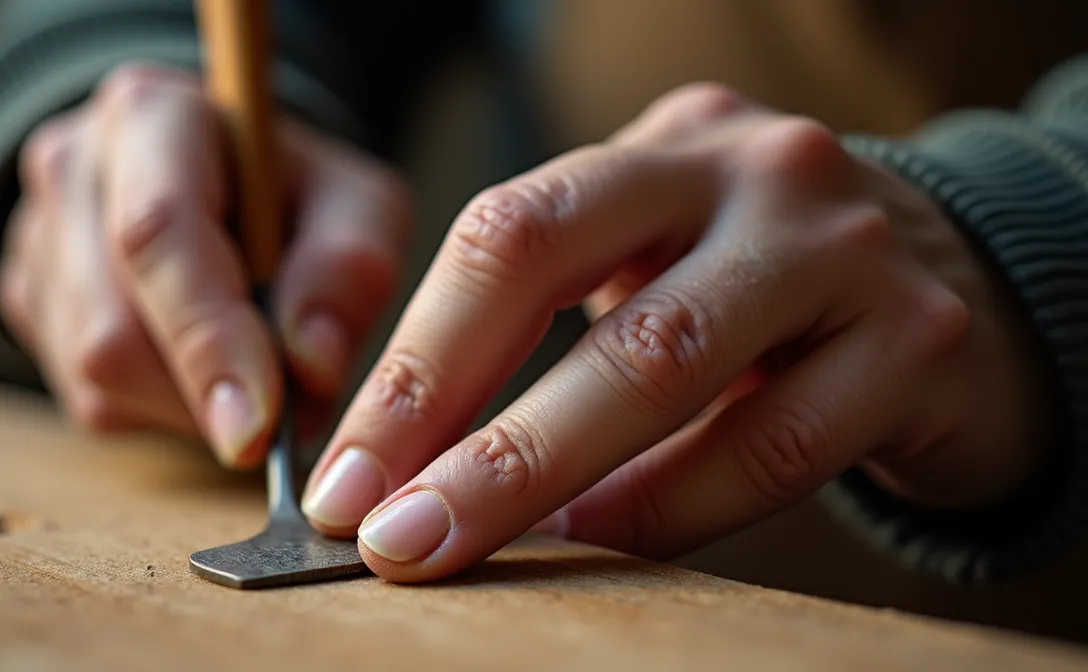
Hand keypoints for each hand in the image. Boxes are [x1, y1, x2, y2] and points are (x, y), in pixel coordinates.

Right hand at [0, 63, 410, 467]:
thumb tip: (312, 363)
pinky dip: (162, 410)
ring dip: (190, 408)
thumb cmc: (296, 197)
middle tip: (281, 416)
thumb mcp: (358, 207)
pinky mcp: (27, 303)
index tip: (261, 425)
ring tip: (250, 372)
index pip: (158, 234)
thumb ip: (349, 270)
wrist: (224, 187)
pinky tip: (199, 368)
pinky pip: (88, 399)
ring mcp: (35, 239)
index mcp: (153, 115)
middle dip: (204, 395)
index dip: (207, 338)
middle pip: (112, 328)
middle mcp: (72, 168)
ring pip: (96, 377)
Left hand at [299, 83, 1055, 580]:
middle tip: (384, 531)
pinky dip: (668, 505)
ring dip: (539, 472)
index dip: (412, 362)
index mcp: (662, 145)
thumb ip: (552, 330)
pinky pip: (770, 444)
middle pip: (554, 270)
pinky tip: (601, 541)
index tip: (348, 477)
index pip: (503, 233)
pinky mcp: (917, 340)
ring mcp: (840, 244)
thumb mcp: (662, 265)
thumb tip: (409, 465)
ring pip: (660, 359)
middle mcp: (748, 170)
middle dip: (449, 417)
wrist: (969, 293)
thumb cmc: (767, 293)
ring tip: (460, 545)